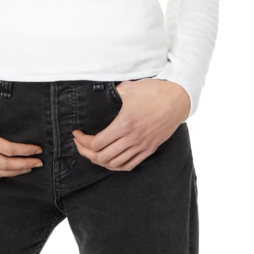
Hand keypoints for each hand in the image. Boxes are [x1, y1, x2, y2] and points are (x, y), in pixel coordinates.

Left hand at [72, 79, 189, 170]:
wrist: (177, 99)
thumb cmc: (153, 91)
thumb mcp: (128, 88)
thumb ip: (112, 93)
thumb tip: (99, 94)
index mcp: (124, 124)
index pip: (96, 143)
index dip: (82, 141)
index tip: (76, 133)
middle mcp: (132, 138)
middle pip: (102, 156)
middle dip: (86, 152)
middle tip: (79, 143)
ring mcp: (142, 146)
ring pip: (114, 164)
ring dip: (99, 160)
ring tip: (92, 152)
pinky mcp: (149, 149)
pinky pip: (129, 165)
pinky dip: (116, 166)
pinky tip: (109, 160)